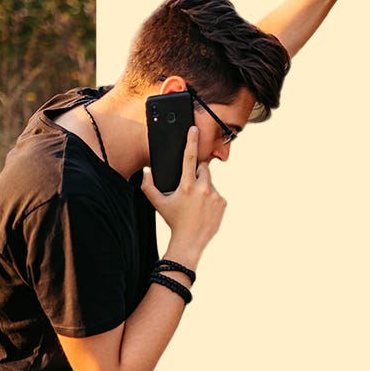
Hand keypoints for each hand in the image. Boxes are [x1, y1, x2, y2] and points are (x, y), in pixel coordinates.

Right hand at [140, 127, 225, 266]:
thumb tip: (146, 172)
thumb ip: (148, 186)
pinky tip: (203, 208)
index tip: (194, 129)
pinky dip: (211, 197)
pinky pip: (217, 193)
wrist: (190, 241)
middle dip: (197, 172)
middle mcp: (202, 188)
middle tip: (189, 186)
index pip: (189, 158)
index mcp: (186, 186)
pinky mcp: (223, 202)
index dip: (191, 141)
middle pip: (203, 168)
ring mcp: (215, 195)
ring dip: (203, 186)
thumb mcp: (158, 204)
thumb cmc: (173, 221)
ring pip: (210, 182)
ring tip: (196, 202)